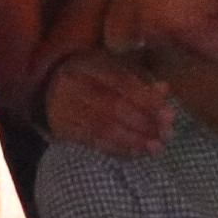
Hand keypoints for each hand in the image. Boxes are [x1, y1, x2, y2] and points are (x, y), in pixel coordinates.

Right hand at [40, 45, 171, 157]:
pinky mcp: (63, 128)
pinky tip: (136, 152)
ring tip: (155, 147)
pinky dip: (118, 149)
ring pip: (104, 128)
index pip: (122, 83)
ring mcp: (66, 108)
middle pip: (113, 107)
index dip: (147, 100)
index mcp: (90, 65)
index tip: (168, 114)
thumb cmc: (92, 77)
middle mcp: (75, 85)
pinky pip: (93, 142)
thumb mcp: (114, 69)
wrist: (49, 88)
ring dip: (134, 140)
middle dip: (144, 123)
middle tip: (166, 134)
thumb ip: (139, 80)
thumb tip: (164, 90)